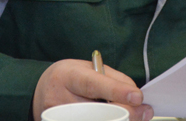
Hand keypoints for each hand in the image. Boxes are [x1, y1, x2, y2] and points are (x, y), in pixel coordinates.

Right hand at [32, 59, 153, 120]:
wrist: (41, 92)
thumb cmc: (71, 78)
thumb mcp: (90, 68)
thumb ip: (114, 79)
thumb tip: (137, 97)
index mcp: (68, 76)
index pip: (94, 84)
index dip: (116, 91)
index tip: (137, 96)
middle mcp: (60, 99)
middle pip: (97, 112)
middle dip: (125, 113)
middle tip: (144, 112)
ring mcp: (57, 118)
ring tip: (133, 116)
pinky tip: (118, 119)